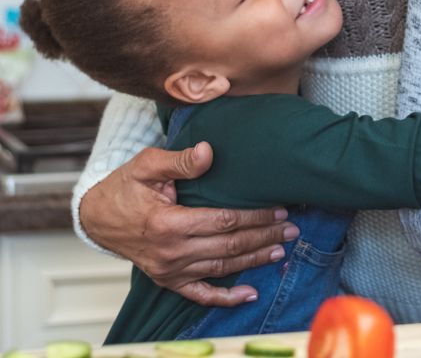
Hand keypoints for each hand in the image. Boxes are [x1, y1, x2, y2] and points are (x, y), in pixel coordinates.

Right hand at [79, 143, 295, 305]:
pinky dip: (225, 298)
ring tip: (282, 251)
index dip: (254, 216)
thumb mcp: (147, 164)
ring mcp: (169, 271)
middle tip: (293, 229)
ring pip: (221, 269)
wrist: (98, 217)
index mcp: (168, 224)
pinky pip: (199, 294)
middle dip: (264, 237)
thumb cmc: (125, 187)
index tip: (280, 209)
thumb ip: (179, 160)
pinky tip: (249, 294)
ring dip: (254, 261)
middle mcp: (171, 253)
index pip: (223, 222)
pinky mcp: (168, 280)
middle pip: (229, 247)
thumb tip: (208, 152)